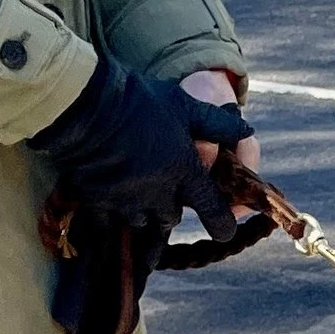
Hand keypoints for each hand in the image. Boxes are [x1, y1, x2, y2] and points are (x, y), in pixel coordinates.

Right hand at [30, 55, 247, 238]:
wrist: (88, 105)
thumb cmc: (141, 101)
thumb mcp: (185, 106)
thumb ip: (216, 124)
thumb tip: (247, 131)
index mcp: (184, 172)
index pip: (212, 209)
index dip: (222, 223)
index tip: (225, 232)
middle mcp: (158, 194)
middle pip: (171, 218)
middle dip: (171, 211)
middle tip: (166, 200)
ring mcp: (127, 201)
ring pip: (141, 223)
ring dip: (142, 215)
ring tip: (137, 203)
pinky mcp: (97, 201)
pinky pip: (108, 224)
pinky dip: (111, 218)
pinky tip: (108, 210)